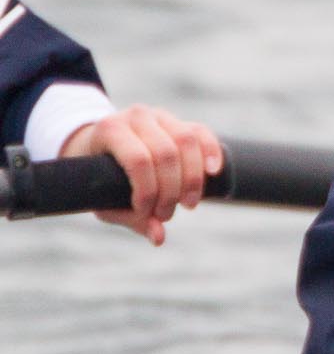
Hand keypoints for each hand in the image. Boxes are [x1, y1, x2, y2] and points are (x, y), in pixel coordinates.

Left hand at [60, 106, 223, 245]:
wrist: (99, 148)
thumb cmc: (100, 179)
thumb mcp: (106, 200)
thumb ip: (132, 217)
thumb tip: (159, 237)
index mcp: (110, 130)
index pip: (138, 160)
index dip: (148, 191)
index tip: (145, 213)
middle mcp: (136, 117)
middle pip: (167, 153)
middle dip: (171, 190)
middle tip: (166, 214)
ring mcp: (160, 116)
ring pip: (188, 141)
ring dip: (193, 179)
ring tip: (188, 203)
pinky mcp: (180, 121)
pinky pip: (202, 133)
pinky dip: (212, 152)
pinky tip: (214, 173)